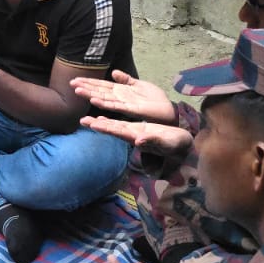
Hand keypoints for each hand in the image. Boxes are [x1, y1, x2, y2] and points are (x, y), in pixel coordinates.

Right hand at [70, 71, 177, 125]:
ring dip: (91, 95)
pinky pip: (116, 106)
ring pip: (104, 99)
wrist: (168, 112)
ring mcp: (125, 104)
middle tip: (71, 84)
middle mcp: (120, 99)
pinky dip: (105, 103)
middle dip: (86, 88)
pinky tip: (95, 100)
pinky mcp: (132, 110)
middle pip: (100, 92)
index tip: (76, 79)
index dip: (89, 83)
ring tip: (78, 91)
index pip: (102, 86)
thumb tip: (113, 72)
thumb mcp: (139, 85)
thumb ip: (126, 80)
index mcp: (121, 92)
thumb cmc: (155, 100)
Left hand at [79, 116, 193, 156]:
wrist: (181, 145)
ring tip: (87, 119)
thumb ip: (152, 141)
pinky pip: (122, 124)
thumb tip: (139, 141)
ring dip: (101, 122)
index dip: (106, 128)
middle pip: (112, 129)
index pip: (118, 132)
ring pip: (115, 126)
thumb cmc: (174, 145)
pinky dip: (112, 120)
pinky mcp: (138, 129)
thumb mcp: (164, 142)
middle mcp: (132, 135)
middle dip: (97, 125)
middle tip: (82, 121)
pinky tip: (103, 117)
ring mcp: (134, 132)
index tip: (93, 124)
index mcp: (136, 138)